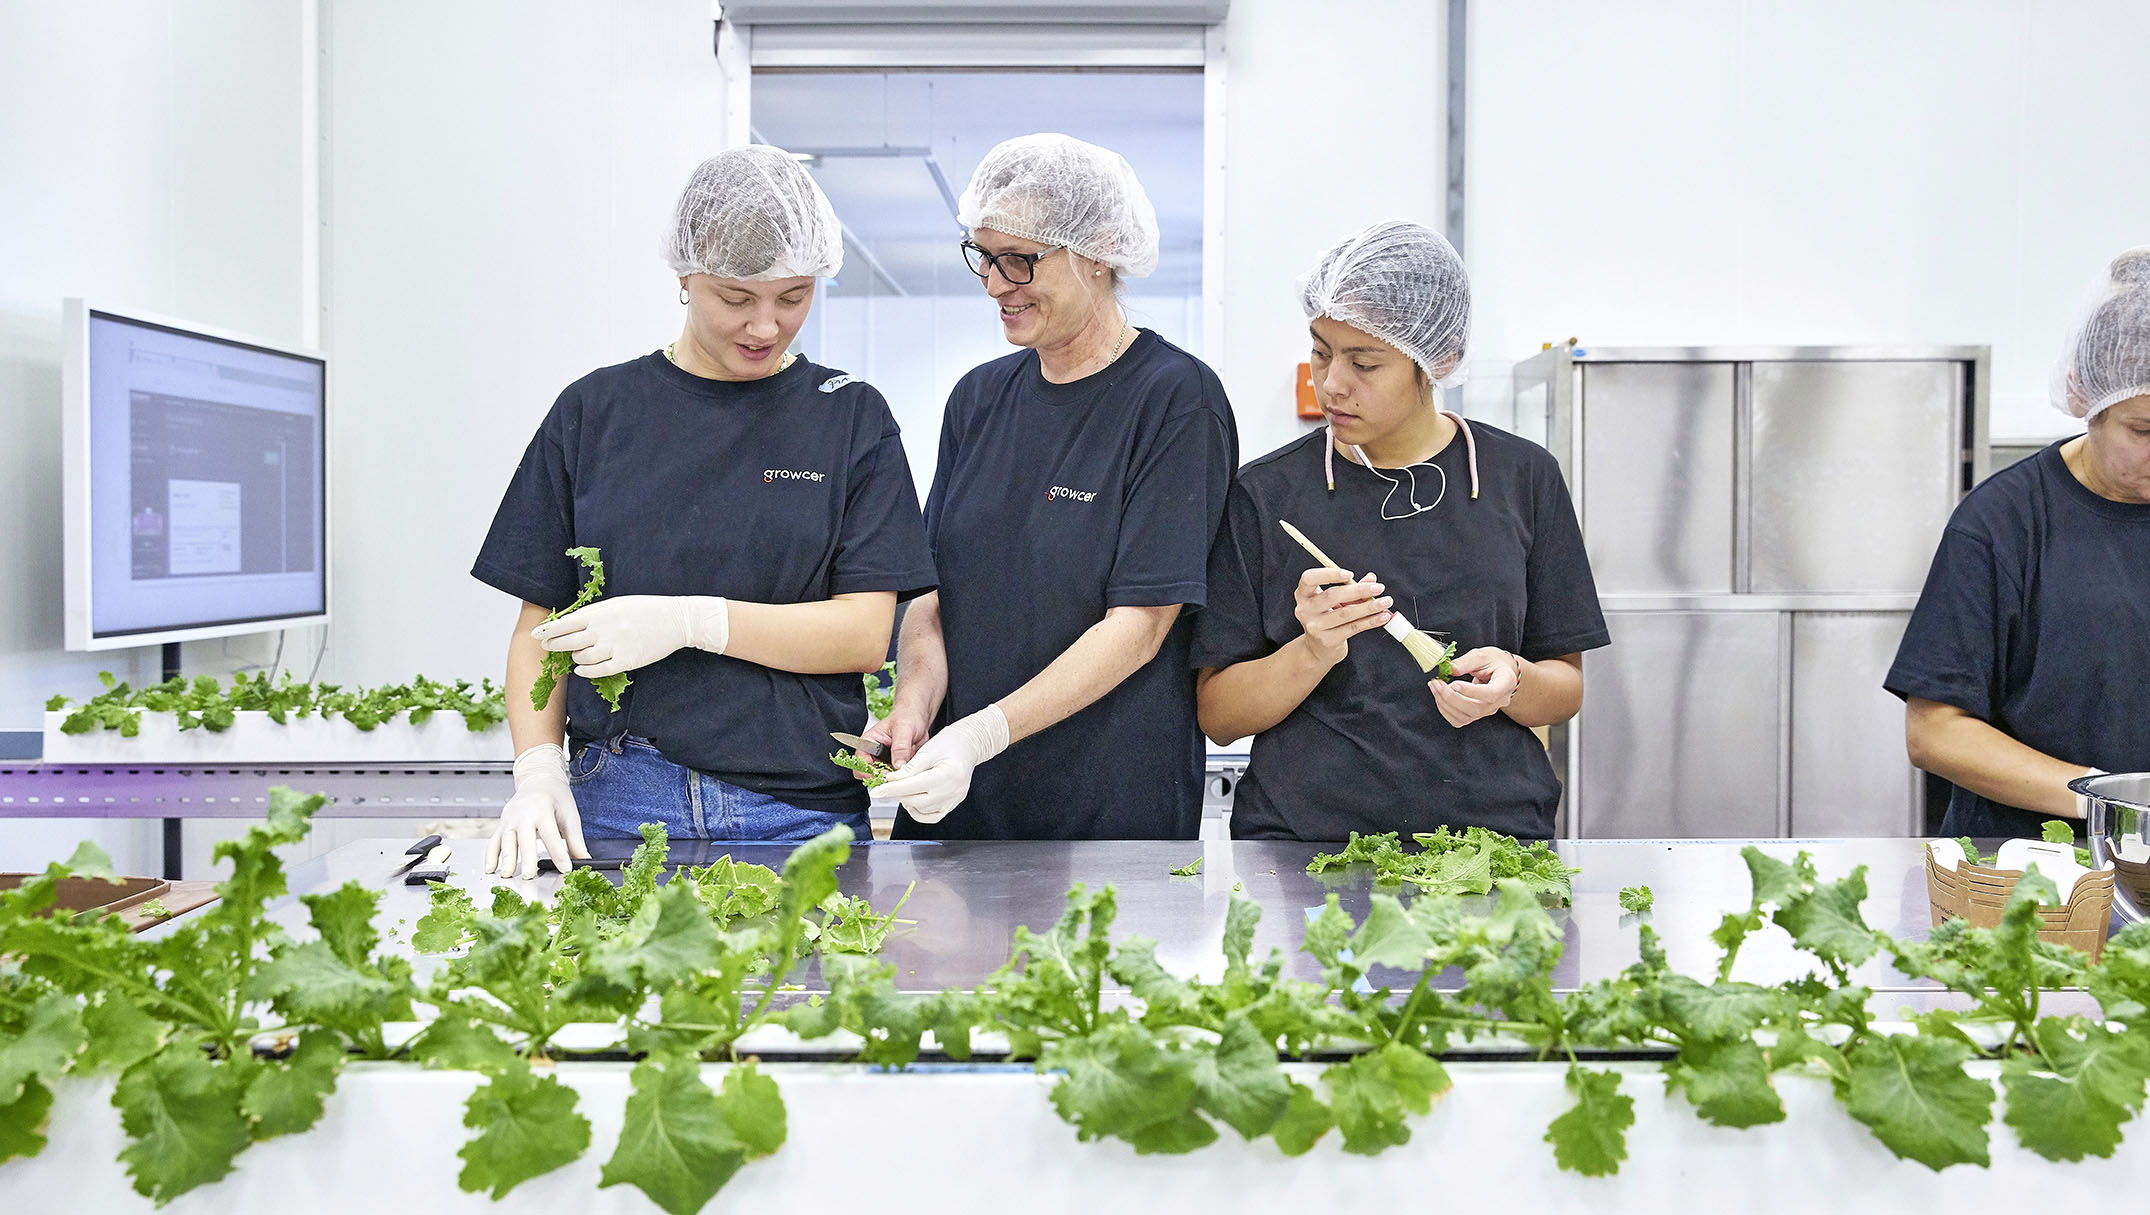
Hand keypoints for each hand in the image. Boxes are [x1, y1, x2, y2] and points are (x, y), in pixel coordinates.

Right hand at [486, 743, 588, 877]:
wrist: (539, 779)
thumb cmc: (556, 798)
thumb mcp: (570, 815)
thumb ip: (575, 840)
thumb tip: (584, 860)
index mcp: (543, 809)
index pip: (551, 835)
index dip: (558, 854)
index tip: (565, 869)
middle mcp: (523, 813)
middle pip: (524, 838)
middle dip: (527, 858)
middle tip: (529, 876)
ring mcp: (509, 819)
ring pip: (506, 841)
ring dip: (506, 859)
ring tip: (508, 875)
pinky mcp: (501, 824)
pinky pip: (494, 841)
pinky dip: (490, 856)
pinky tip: (491, 869)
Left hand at [532, 595, 727, 677]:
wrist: (676, 620)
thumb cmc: (646, 609)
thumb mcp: (617, 603)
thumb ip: (594, 613)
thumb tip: (569, 622)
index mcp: (601, 612)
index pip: (565, 623)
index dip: (548, 631)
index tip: (536, 635)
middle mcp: (605, 629)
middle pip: (568, 641)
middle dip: (554, 645)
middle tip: (548, 647)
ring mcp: (615, 646)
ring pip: (581, 658)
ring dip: (575, 657)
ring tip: (577, 654)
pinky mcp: (627, 661)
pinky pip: (597, 671)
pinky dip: (585, 671)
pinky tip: (582, 669)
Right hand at [857, 709, 931, 779]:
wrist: (918, 718)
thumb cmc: (907, 717)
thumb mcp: (903, 729)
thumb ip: (900, 747)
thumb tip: (898, 765)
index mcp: (869, 742)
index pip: (860, 761)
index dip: (869, 771)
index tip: (883, 775)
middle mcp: (874, 754)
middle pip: (869, 774)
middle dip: (882, 778)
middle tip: (895, 777)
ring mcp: (885, 762)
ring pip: (883, 778)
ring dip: (893, 779)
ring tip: (904, 774)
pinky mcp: (896, 766)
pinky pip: (896, 778)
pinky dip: (902, 778)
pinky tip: (909, 773)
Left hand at [874, 705, 1010, 822]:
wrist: (969, 746)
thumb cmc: (950, 743)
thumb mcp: (926, 751)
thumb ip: (908, 769)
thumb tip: (891, 782)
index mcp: (947, 774)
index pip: (911, 786)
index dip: (891, 789)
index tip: (876, 791)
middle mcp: (952, 791)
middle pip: (915, 801)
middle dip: (898, 794)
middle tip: (888, 785)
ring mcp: (954, 800)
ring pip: (922, 811)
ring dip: (908, 802)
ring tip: (904, 788)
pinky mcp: (953, 804)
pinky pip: (932, 816)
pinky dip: (919, 811)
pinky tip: (914, 799)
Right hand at [1294, 566, 1392, 665]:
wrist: (1318, 649)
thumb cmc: (1327, 618)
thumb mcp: (1336, 601)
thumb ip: (1352, 588)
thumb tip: (1371, 579)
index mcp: (1304, 595)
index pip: (1309, 578)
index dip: (1329, 575)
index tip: (1349, 575)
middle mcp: (1305, 610)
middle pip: (1332, 595)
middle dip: (1359, 590)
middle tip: (1378, 588)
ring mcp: (1315, 626)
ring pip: (1345, 613)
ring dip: (1369, 606)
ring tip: (1386, 602)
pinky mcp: (1328, 640)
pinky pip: (1353, 628)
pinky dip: (1370, 621)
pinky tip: (1382, 617)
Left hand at [1428, 647, 1520, 728]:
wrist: (1502, 672)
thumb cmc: (1495, 662)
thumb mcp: (1482, 655)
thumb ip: (1466, 662)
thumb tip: (1449, 668)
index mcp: (1506, 683)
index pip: (1491, 693)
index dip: (1471, 691)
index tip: (1454, 684)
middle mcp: (1499, 701)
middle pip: (1475, 708)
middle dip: (1451, 697)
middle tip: (1437, 683)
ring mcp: (1487, 711)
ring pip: (1465, 717)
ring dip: (1445, 703)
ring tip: (1435, 687)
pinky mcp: (1476, 715)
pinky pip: (1459, 720)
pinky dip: (1445, 710)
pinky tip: (1439, 696)